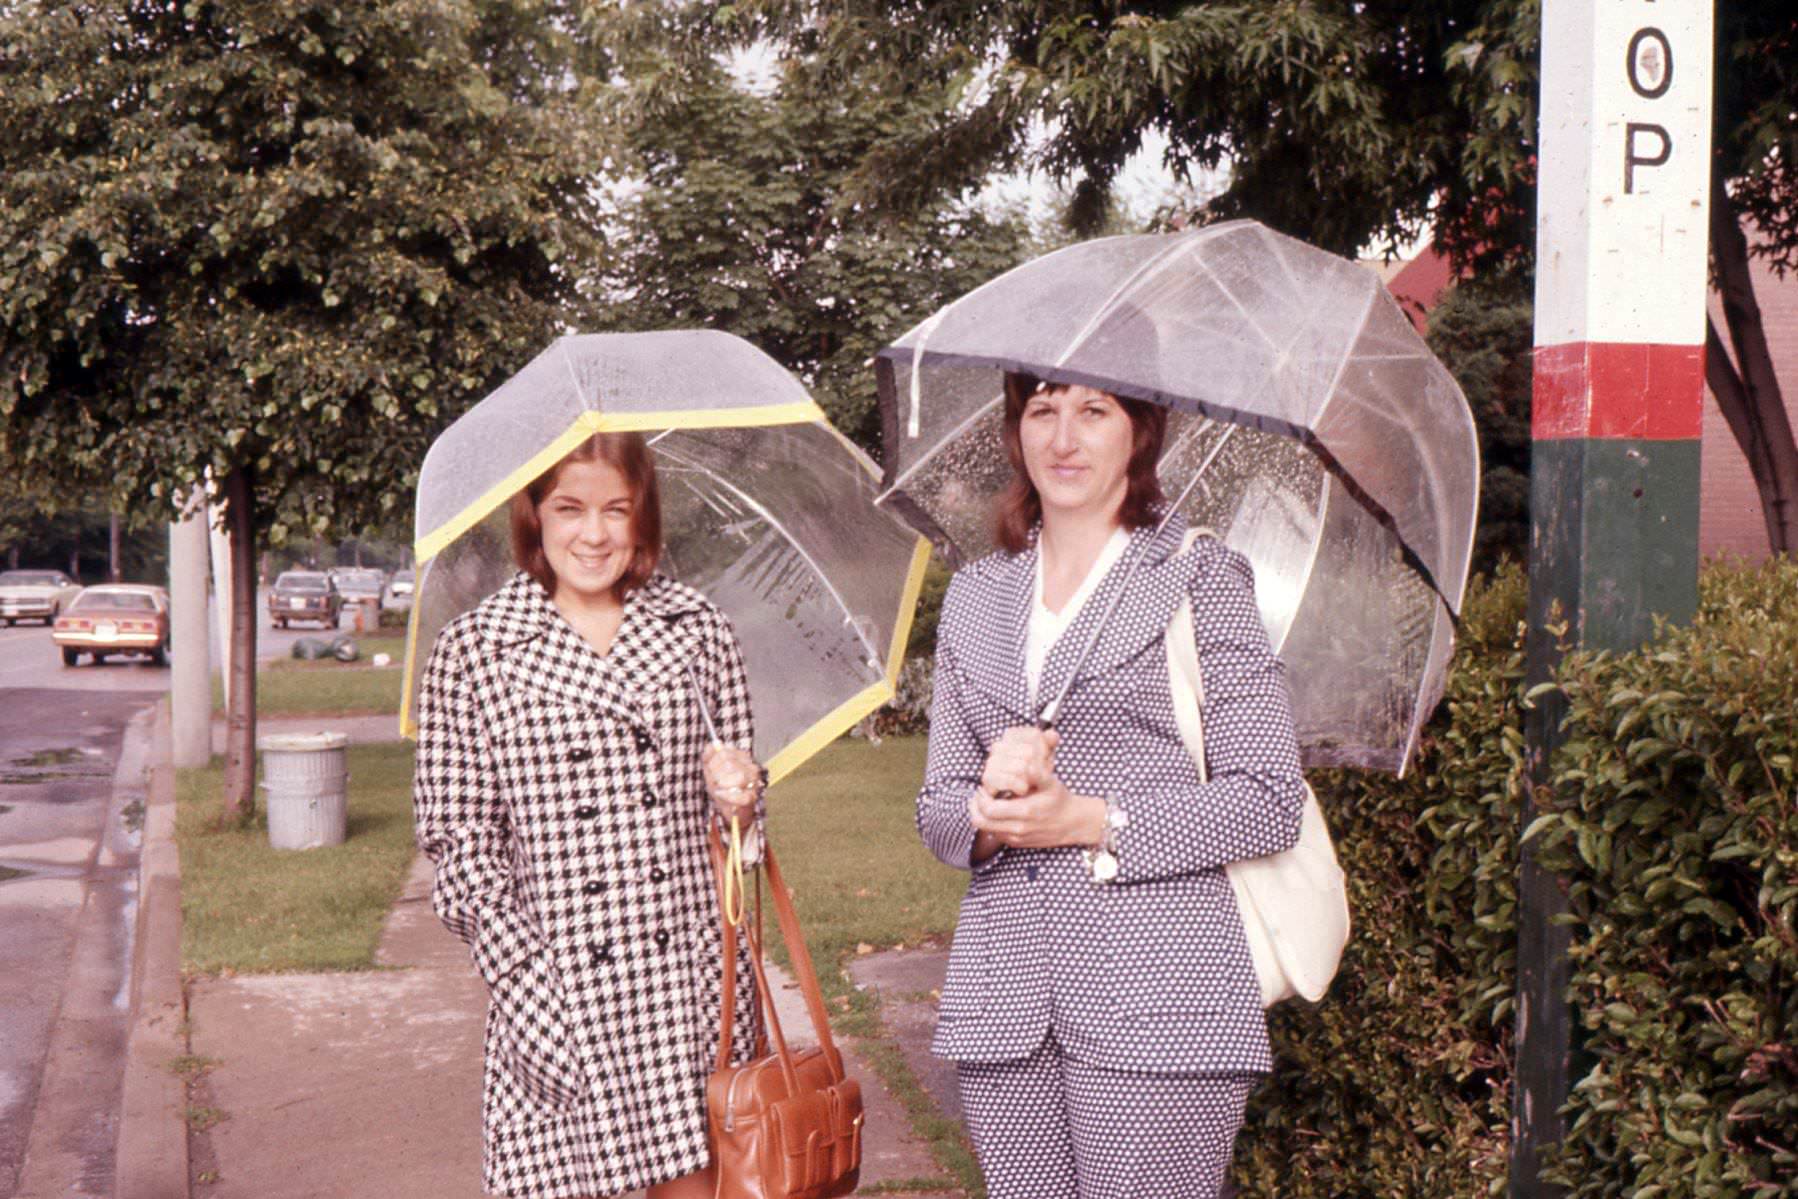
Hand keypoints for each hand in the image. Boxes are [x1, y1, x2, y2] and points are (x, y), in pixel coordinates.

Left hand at [702, 743, 763, 824]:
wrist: (731, 810)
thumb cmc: (722, 788)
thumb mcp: (712, 770)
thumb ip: (709, 756)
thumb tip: (711, 744)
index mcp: (743, 758)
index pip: (725, 752)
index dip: (713, 761)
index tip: (710, 769)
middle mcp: (751, 768)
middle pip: (730, 764)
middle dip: (716, 773)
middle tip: (714, 780)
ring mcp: (753, 783)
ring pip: (739, 777)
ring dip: (722, 784)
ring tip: (718, 788)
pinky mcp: (751, 798)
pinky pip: (739, 796)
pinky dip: (727, 796)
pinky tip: (720, 794)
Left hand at [968, 728, 1105, 850]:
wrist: (1072, 823)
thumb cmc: (1059, 800)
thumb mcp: (1051, 783)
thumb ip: (1038, 774)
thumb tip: (1027, 765)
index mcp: (1024, 812)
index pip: (988, 809)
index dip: (980, 797)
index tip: (984, 787)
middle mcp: (1018, 829)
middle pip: (981, 822)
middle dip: (975, 807)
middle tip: (979, 794)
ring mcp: (1016, 838)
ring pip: (985, 830)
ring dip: (981, 815)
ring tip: (986, 801)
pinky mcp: (1016, 843)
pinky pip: (995, 835)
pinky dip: (991, 823)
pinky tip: (997, 811)